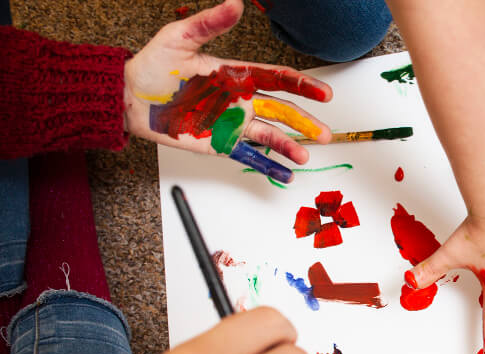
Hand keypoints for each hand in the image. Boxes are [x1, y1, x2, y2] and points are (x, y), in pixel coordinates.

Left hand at [123, 0, 332, 181]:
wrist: (130, 98)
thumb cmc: (153, 67)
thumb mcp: (179, 38)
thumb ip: (210, 24)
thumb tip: (234, 3)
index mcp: (236, 75)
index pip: (276, 79)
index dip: (302, 85)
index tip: (323, 93)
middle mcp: (240, 100)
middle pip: (282, 111)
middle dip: (305, 122)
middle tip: (324, 132)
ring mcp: (232, 124)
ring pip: (269, 136)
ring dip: (289, 145)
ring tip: (305, 154)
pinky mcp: (220, 144)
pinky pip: (248, 157)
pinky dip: (268, 167)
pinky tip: (285, 174)